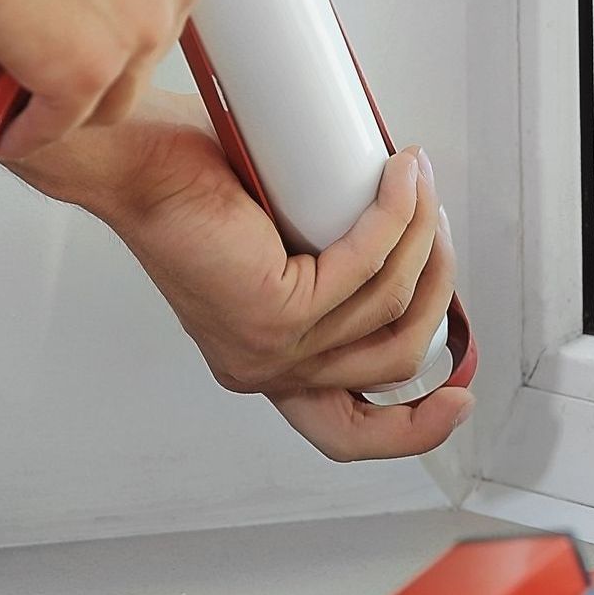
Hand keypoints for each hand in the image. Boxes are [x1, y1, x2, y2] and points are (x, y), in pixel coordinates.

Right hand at [0, 0, 215, 160]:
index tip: (98, 3)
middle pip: (147, 33)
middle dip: (99, 42)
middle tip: (51, 38)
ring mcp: (140, 28)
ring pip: (115, 88)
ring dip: (72, 93)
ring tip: (28, 88)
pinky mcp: (90, 73)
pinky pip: (64, 121)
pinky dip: (30, 129)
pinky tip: (6, 127)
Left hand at [18, 93, 472, 460]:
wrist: (135, 162)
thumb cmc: (194, 185)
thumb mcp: (284, 246)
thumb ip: (336, 270)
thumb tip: (411, 245)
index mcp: (271, 363)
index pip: (346, 432)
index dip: (412, 429)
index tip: (458, 399)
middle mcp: (268, 367)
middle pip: (395, 363)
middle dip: (437, 290)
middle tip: (439, 228)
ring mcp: (270, 347)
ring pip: (389, 305)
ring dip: (421, 237)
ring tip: (416, 182)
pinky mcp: (273, 310)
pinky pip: (365, 267)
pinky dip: (394, 218)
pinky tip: (399, 179)